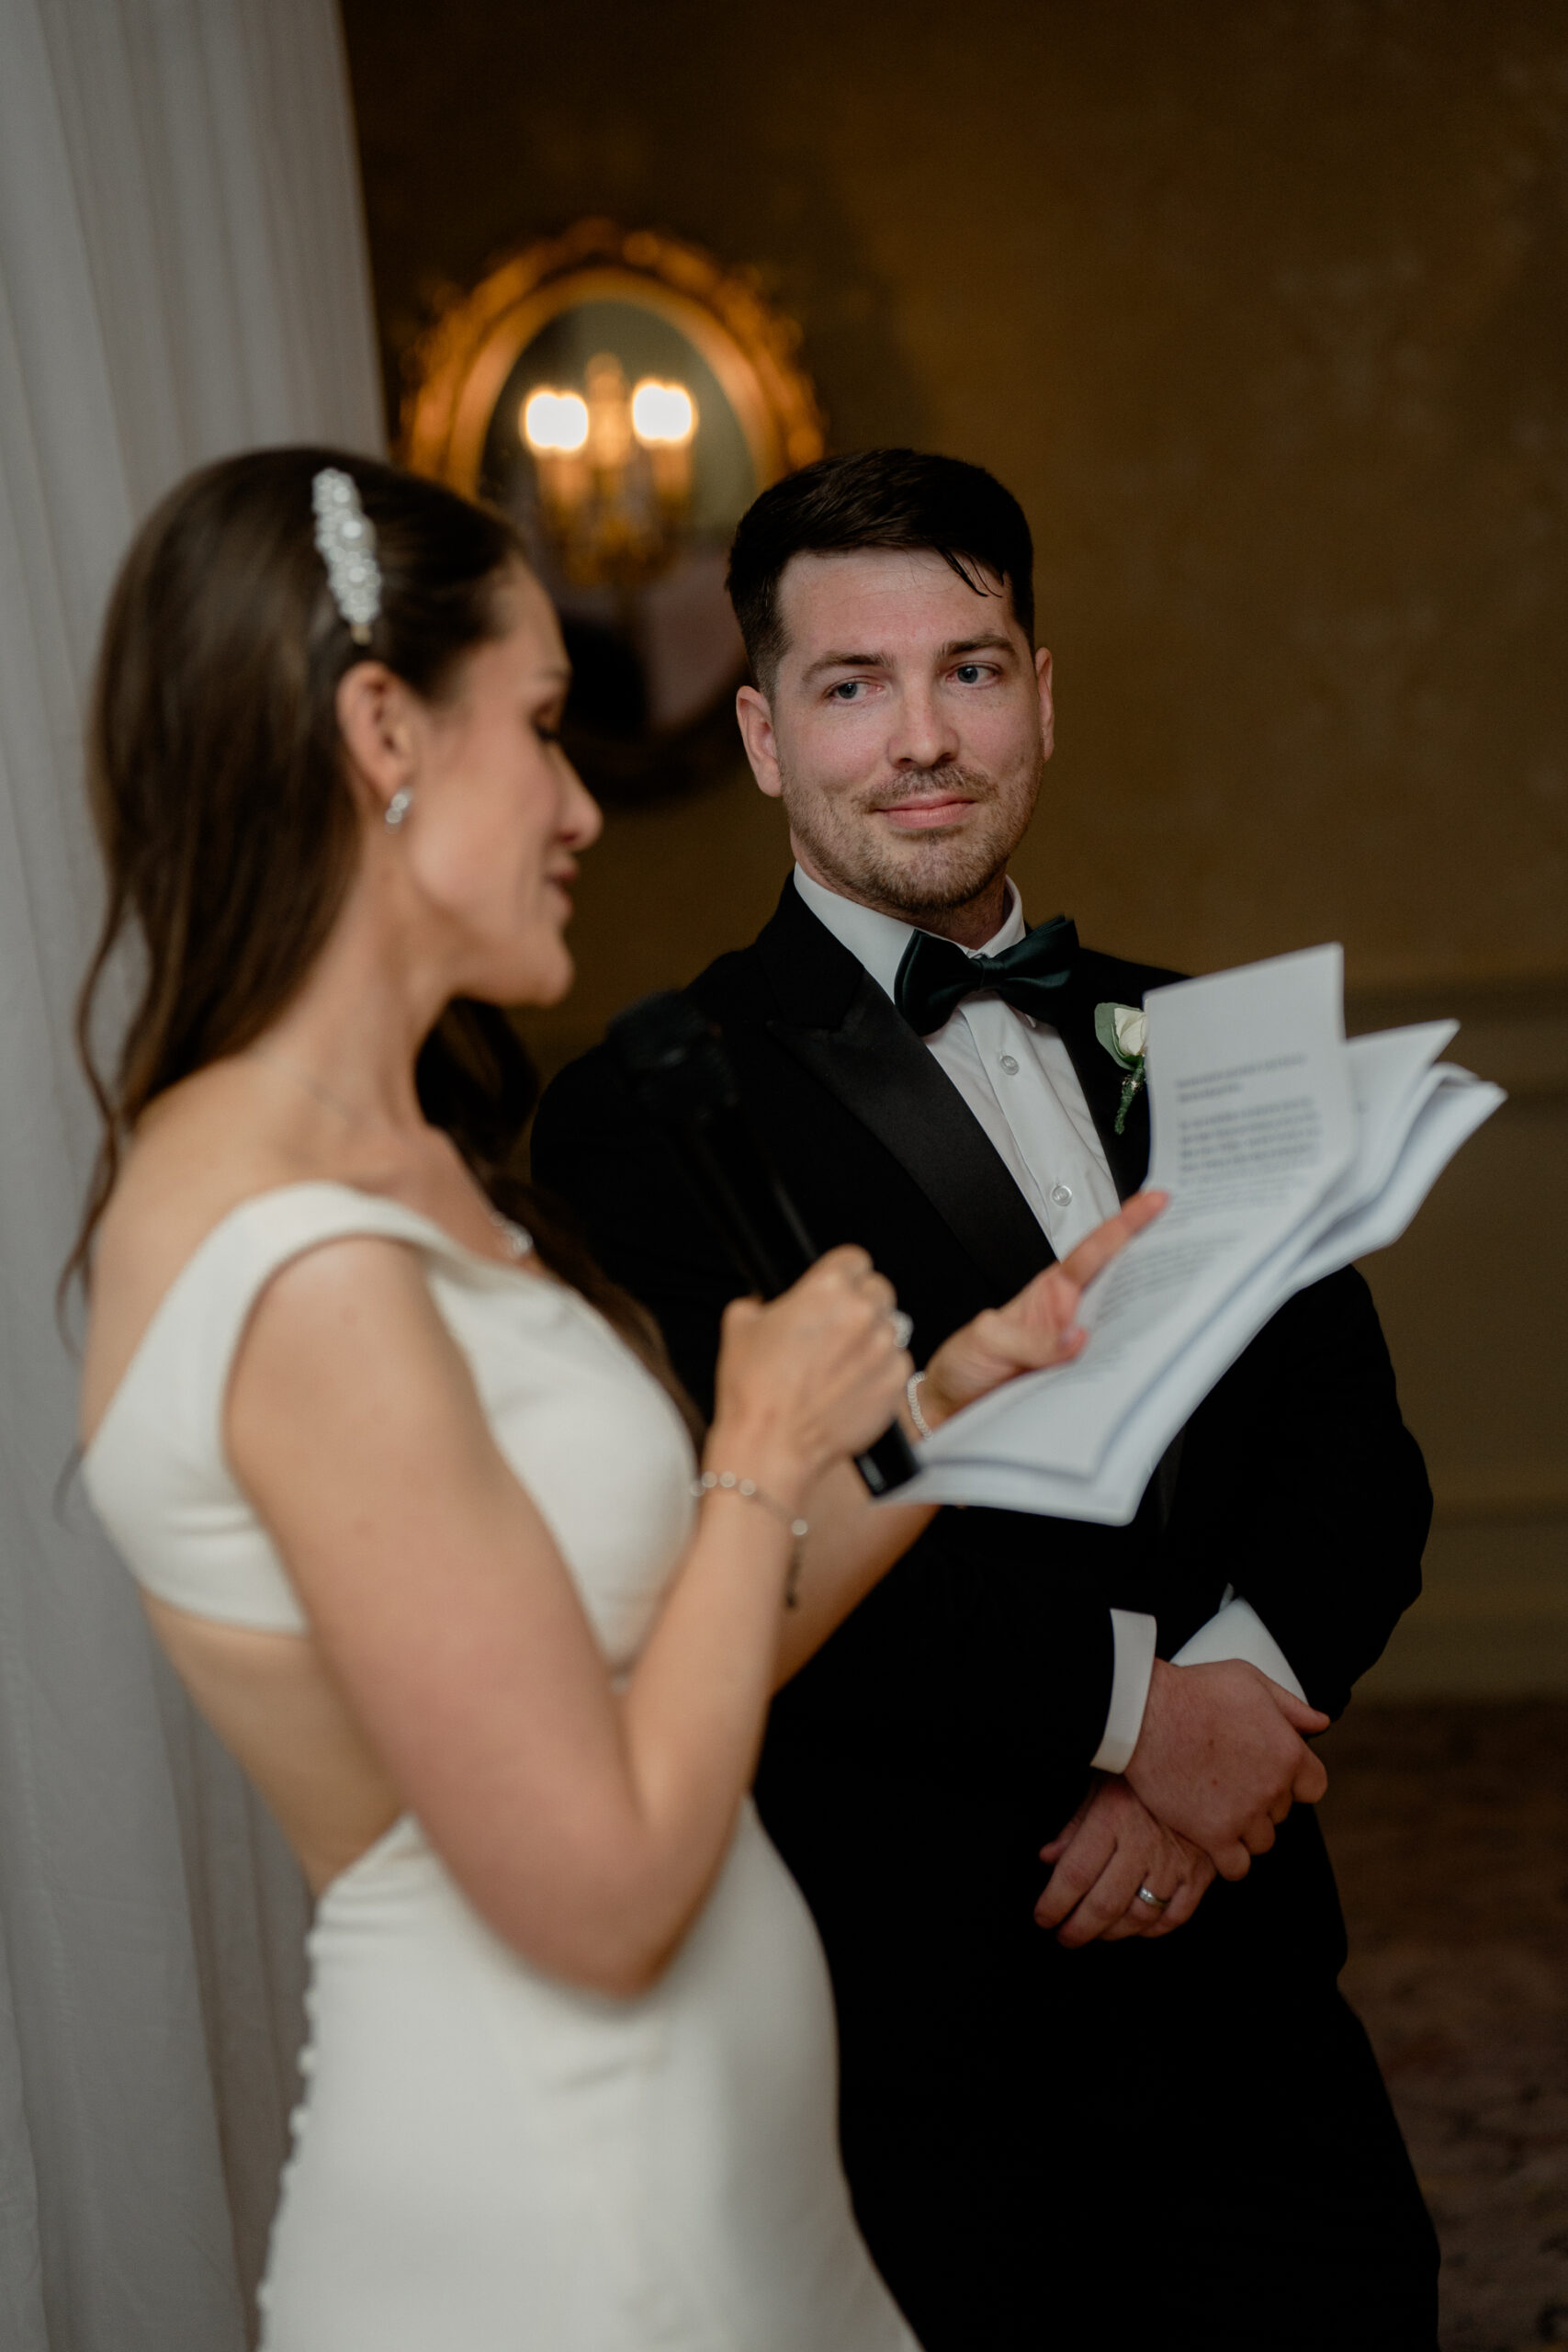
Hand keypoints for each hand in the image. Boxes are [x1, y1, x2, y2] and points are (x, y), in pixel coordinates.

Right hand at [710, 1246, 909, 1501]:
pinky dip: (880, 1372)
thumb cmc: (755, 1392)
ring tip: (839, 1364)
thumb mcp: (739, 1326)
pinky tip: (851, 1387)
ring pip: (890, 1328)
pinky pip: (897, 1365)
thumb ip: (763, 1301)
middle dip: (859, 1304)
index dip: (841, 1273)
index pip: (854, 1258)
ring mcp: (884, 1349)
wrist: (772, 1446)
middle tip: (836, 1329)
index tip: (836, 1287)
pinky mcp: (895, 1383)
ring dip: (871, 1339)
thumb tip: (771, 1302)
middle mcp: (862, 1313)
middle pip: (878, 1290)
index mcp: (827, 1288)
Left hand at [919, 1191, 1165, 1427]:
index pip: (1093, 1252)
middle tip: (1191, 1245)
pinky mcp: (1080, 1381)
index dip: (1124, 1225)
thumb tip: (1075, 1340)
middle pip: (1121, 1284)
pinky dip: (1129, 1365)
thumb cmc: (965, 1365)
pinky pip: (1111, 1368)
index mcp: (1051, 1293)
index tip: (1154, 1201)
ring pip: (1124, 1326)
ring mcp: (1078, 1349)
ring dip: (1149, 1318)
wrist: (950, 1409)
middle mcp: (1071, 1318)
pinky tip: (1144, 1363)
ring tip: (1181, 1303)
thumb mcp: (987, 1339)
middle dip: (1156, 1262)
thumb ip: (1028, 1341)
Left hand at [1034, 1776, 1216, 1945]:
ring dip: (1114, 1933)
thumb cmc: (1143, 1771)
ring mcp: (1175, 1862)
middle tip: (1065, 1937)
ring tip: (1097, 1933)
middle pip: (1104, 1904)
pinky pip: (1176, 1916)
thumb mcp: (1102, 1785)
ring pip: (1140, 1916)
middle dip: (1078, 1929)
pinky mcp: (1201, 1873)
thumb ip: (1074, 1825)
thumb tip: (1047, 1858)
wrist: (1201, 1759)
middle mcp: (1143, 1845)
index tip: (1043, 1918)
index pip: (1075, 1874)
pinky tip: (1137, 1927)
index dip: (1054, 1903)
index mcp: (1112, 1819)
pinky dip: (1154, 1930)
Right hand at [1124, 1659, 1330, 1881]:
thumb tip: (1320, 1723)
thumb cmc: (1195, 1691)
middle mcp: (1273, 1788)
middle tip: (1230, 1781)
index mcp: (1288, 1752)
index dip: (1294, 1781)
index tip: (1269, 1773)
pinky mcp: (1214, 1835)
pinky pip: (1237, 1867)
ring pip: (1262, 1841)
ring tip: (1217, 1807)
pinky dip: (1228, 1858)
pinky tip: (1213, 1840)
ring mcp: (1244, 1815)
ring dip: (1245, 1829)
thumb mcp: (1249, 1680)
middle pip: (1281, 1813)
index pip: (1314, 1786)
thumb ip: (1290, 1705)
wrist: (1146, 1715)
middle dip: (1261, 1800)